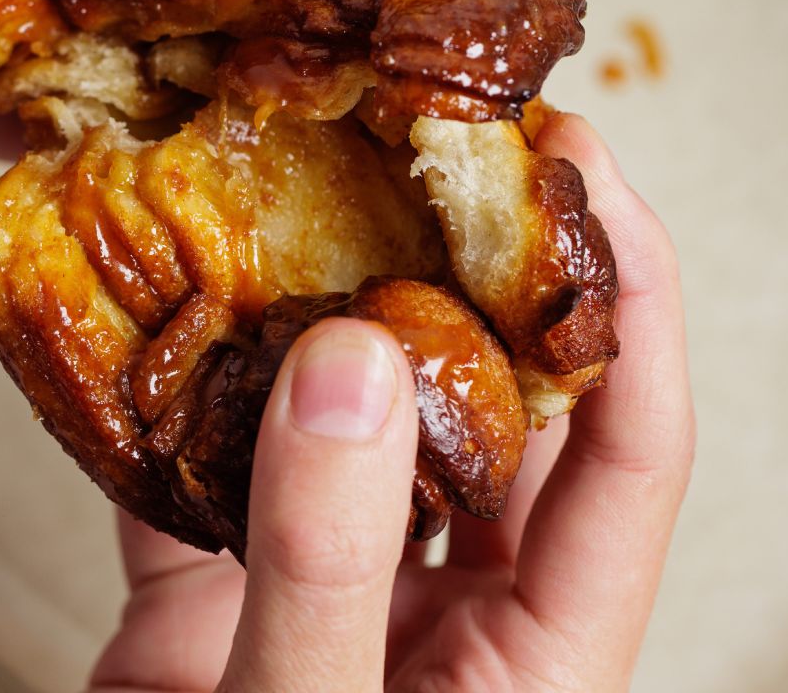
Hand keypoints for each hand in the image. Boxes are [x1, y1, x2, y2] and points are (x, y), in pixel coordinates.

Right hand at [91, 115, 693, 692]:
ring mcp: (331, 574)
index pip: (629, 441)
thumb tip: (352, 370)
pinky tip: (158, 305)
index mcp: (540, 646)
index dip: (628, 298)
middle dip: (472, 265)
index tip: (590, 179)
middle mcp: (449, 592)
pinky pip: (202, 456)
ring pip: (349, 412)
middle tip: (444, 144)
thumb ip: (333, 565)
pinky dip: (174, 386)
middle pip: (489, 399)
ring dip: (323, 306)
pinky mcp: (217, 579)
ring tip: (314, 190)